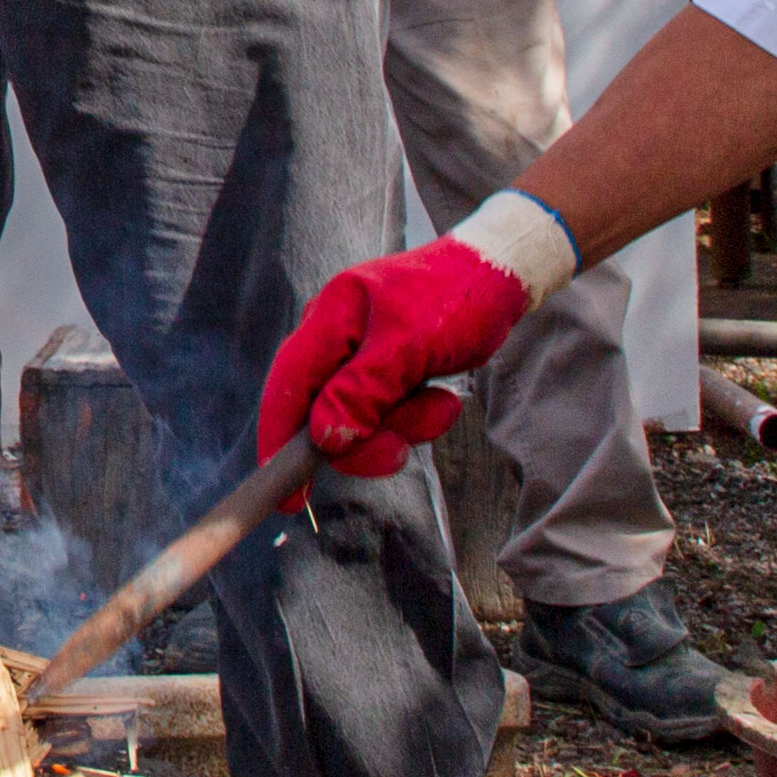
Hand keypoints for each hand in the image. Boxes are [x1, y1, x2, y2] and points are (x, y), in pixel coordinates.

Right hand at [257, 233, 542, 473]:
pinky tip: (440, 396)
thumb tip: (323, 438)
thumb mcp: (409, 344)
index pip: (286, 387)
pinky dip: (414, 418)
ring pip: (361, 423)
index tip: (285, 499)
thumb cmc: (454, 298)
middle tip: (400, 452)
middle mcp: (334, 341)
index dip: (277, 443)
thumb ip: (362, 391)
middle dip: (367, 440)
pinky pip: (387, 417)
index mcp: (328, 320)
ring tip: (440, 403)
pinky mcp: (384, 374)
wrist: (499, 278)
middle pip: (323, 417)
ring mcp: (358, 359)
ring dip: (402, 427)